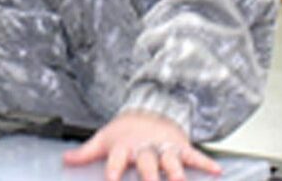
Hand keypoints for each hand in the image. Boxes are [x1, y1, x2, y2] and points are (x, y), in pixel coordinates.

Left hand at [63, 110, 221, 180]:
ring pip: (171, 162)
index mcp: (124, 147)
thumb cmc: (126, 129)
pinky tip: (216, 171)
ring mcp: (164, 147)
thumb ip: (86, 152)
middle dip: (151, 178)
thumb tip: (65, 159)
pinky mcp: (180, 146)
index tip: (111, 180)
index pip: (116, 160)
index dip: (113, 171)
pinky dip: (205, 163)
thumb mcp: (104, 138)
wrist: (150, 108)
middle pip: (148, 164)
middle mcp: (145, 148)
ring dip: (176, 175)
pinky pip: (193, 156)